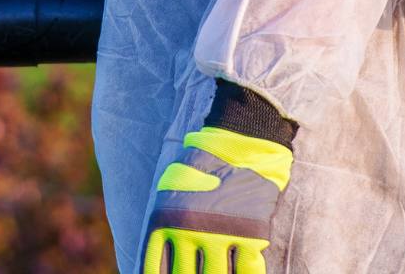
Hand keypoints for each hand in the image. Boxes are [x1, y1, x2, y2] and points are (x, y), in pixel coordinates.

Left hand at [141, 124, 292, 273]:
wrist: (240, 144)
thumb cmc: (202, 164)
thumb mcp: (171, 187)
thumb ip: (163, 222)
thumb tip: (154, 258)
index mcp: (166, 220)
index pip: (156, 268)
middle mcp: (189, 231)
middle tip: (197, 273)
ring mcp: (220, 234)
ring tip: (218, 272)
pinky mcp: (251, 234)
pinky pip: (247, 271)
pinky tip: (241, 273)